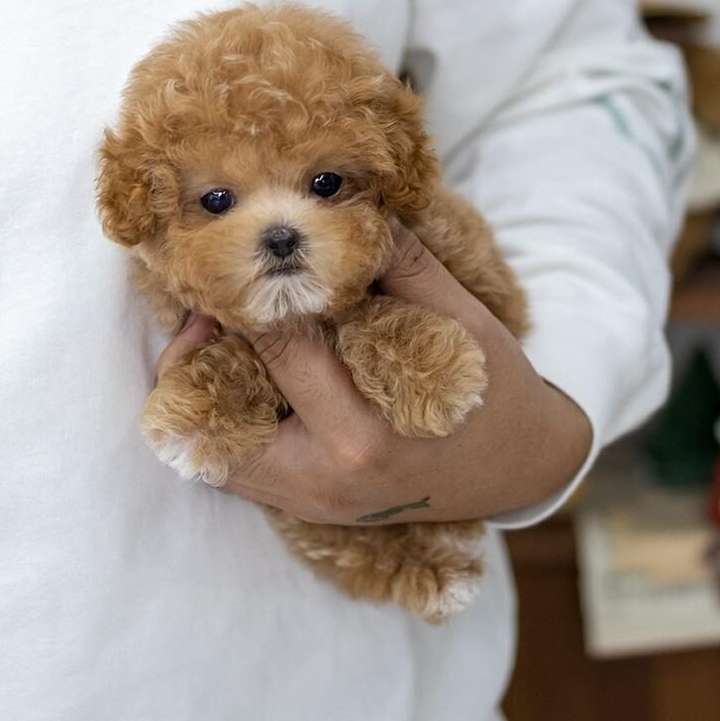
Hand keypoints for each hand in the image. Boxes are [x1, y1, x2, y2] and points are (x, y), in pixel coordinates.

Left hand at [158, 227, 591, 524]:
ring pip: (209, 452)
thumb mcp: (463, 319)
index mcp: (363, 434)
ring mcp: (312, 502)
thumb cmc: (496, 391)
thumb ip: (400, 264)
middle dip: (203, 345)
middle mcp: (324, 479)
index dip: (254, 294)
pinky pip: (234, 469)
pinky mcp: (308, 508)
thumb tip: (343, 212)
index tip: (241, 257)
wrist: (519, 468)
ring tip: (220, 338)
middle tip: (214, 301)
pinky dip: (222, 422)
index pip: (280, 347)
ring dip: (200, 390)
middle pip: (218, 410)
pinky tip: (245, 379)